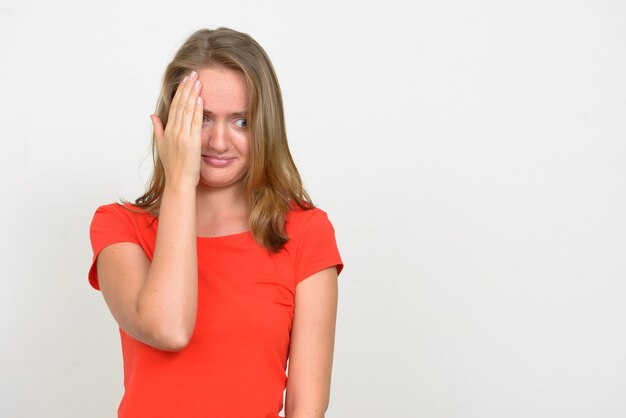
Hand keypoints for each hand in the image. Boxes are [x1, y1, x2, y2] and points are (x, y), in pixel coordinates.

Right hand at [150, 70, 202, 187]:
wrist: (178, 181)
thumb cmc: (173, 167)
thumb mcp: (161, 146)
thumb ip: (157, 129)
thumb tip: (152, 116)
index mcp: (167, 131)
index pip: (174, 106)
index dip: (179, 92)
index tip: (185, 80)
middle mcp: (174, 131)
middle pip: (180, 104)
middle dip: (186, 87)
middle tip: (192, 73)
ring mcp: (182, 136)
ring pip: (187, 110)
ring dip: (192, 94)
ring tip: (197, 81)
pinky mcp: (191, 142)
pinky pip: (194, 122)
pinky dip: (197, 109)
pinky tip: (200, 98)